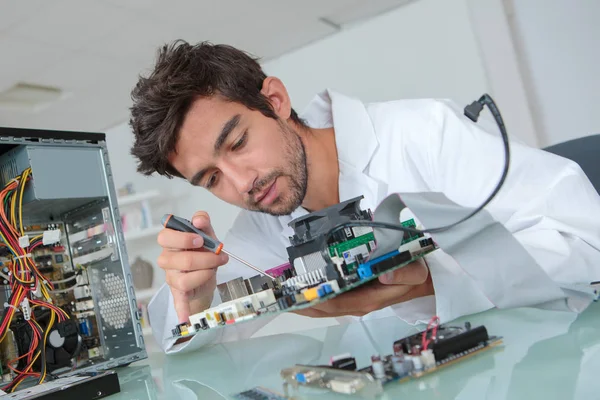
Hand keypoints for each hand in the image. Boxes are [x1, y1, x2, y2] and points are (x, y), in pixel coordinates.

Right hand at [157, 211, 228, 322]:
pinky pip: (178, 301)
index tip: (201, 239)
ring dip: (206, 272)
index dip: (184, 238)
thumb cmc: (203, 249)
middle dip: (205, 258)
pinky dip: (182, 310)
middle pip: (181, 260)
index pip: (165, 237)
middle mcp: (167, 259)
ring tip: (215, 268)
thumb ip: (203, 221)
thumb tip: (199, 219)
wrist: (208, 269)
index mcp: (171, 241)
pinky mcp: (180, 292)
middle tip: (219, 255)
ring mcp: (172, 276)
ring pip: (184, 278)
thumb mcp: (206, 232)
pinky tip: (185, 318)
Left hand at [294, 260, 432, 317]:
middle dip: (299, 302)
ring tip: (281, 290)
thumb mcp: (415, 271)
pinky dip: (312, 291)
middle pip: (322, 307)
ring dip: (302, 298)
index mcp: (367, 300)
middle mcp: (356, 303)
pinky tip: (299, 284)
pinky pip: (328, 296)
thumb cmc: (414, 274)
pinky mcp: (352, 292)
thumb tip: (384, 274)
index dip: (311, 300)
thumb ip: (403, 272)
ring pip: (322, 303)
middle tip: (276, 294)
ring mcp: (353, 299)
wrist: (422, 279)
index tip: (292, 295)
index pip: (333, 303)